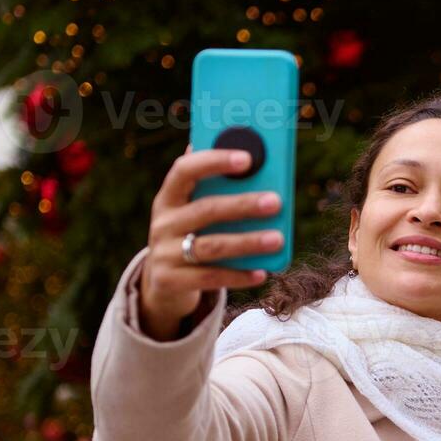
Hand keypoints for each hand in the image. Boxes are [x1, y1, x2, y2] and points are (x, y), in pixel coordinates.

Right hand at [137, 144, 284, 340]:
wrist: (162, 284)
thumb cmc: (190, 237)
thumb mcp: (193, 213)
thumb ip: (214, 191)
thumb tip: (250, 156)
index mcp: (168, 198)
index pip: (184, 171)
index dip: (213, 161)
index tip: (247, 158)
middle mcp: (162, 223)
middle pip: (205, 210)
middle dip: (243, 205)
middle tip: (276, 202)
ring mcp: (164, 254)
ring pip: (211, 246)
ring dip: (247, 242)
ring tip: (277, 239)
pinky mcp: (170, 281)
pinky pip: (210, 277)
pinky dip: (238, 275)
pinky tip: (262, 273)